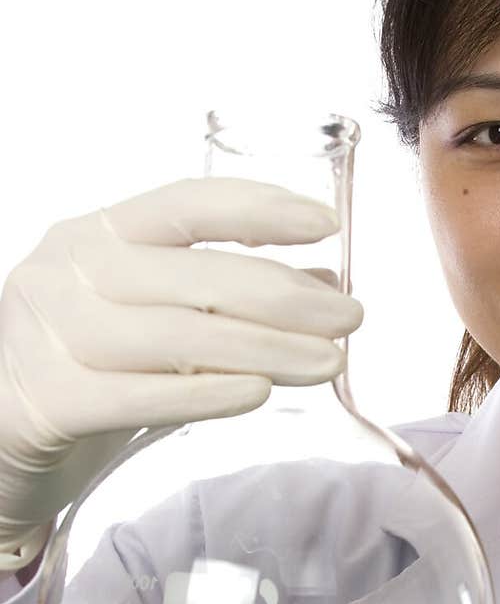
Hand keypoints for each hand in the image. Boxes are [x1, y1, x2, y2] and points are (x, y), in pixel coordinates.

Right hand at [0, 175, 361, 567]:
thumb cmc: (86, 374)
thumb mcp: (157, 326)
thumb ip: (226, 303)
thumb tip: (322, 284)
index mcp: (94, 236)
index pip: (185, 204)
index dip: (259, 208)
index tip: (325, 223)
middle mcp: (66, 272)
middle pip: (195, 274)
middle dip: (287, 296)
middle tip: (350, 319)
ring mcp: (48, 334)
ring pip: (178, 335)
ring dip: (266, 348)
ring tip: (327, 363)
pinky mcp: (45, 400)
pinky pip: (139, 394)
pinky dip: (205, 393)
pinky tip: (257, 394)